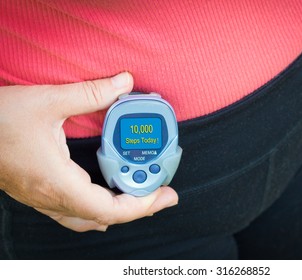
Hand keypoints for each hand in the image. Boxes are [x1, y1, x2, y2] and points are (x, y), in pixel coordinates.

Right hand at [0, 72, 177, 231]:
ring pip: (88, 218)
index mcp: (57, 182)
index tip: (164, 195)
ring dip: (119, 211)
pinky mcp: (38, 192)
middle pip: (104, 216)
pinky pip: (74, 212)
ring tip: (142, 198)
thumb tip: (123, 83)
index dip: (141, 205)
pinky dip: (97, 210)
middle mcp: (51, 198)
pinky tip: (105, 204)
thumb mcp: (47, 101)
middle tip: (163, 194)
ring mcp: (43, 199)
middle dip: (139, 208)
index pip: (109, 208)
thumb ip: (90, 93)